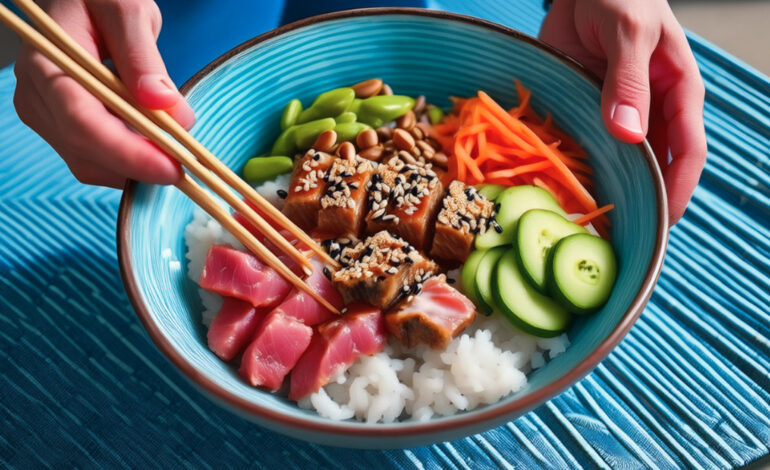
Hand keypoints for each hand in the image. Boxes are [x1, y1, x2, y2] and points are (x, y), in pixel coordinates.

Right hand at [13, 0, 194, 187]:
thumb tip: (164, 105)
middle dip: (140, 167)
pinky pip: (95, 158)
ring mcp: (46, 116)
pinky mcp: (61, 127)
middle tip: (189, 169)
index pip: (84, 123)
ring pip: (91, 164)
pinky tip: (158, 149)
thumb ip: (143, 58)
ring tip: (178, 154)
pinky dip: (130, 161)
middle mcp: (38, 97)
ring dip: (137, 168)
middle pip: (86, 152)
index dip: (129, 154)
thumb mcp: (127, 10)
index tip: (172, 169)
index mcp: (47, 64)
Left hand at [540, 0, 706, 224]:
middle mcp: (650, 110)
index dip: (680, 190)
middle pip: (653, 166)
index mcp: (677, 93)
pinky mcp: (586, 109)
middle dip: (640, 200)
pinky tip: (559, 189)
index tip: (662, 223)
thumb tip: (629, 135)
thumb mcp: (628, 33)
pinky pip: (585, 145)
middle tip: (617, 236)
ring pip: (618, 161)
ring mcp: (616, 113)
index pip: (688, 152)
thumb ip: (629, 81)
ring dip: (606, 187)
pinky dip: (575, 167)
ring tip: (585, 223)